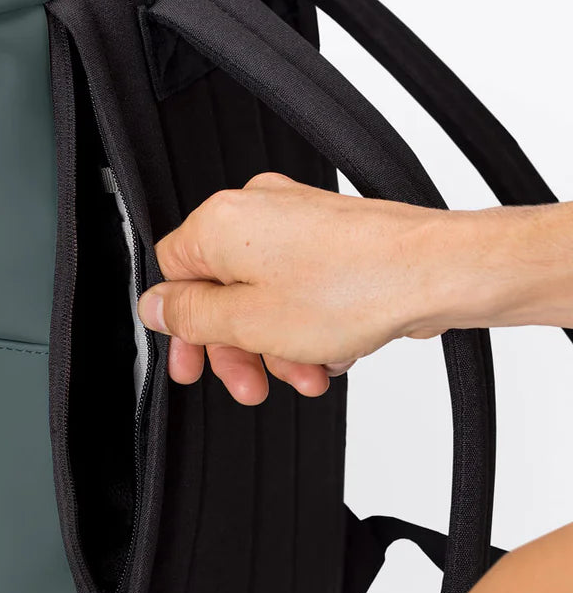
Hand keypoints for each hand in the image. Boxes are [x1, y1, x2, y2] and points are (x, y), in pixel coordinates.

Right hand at [137, 172, 452, 403]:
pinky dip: (307, 324)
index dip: (181, 326)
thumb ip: (188, 315)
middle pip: (219, 289)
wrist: (437, 271)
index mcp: (220, 223)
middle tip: (248, 383)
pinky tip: (328, 353)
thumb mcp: (246, 320)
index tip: (192, 361)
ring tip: (305, 374)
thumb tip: (155, 308)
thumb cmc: (352, 288)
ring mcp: (296, 219)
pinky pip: (299, 286)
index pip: (172, 274)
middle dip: (235, 346)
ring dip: (277, 343)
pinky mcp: (331, 235)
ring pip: (263, 294)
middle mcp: (255, 209)